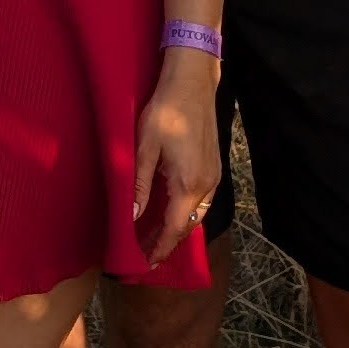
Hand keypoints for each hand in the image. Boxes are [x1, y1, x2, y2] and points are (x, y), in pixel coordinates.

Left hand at [131, 58, 219, 249]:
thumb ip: (140, 186)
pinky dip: (187, 212)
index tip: (147, 263)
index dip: (161, 248)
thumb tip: (133, 217)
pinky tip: (172, 211)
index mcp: (188, 184)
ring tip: (156, 237)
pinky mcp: (215, 167)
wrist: (192, 84)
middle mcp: (207, 185)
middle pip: (189, 225)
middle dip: (169, 242)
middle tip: (147, 254)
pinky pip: (202, 200)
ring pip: (198, 214)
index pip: (175, 228)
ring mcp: (214, 177)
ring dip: (179, 227)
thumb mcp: (144, 149)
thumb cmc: (165, 112)